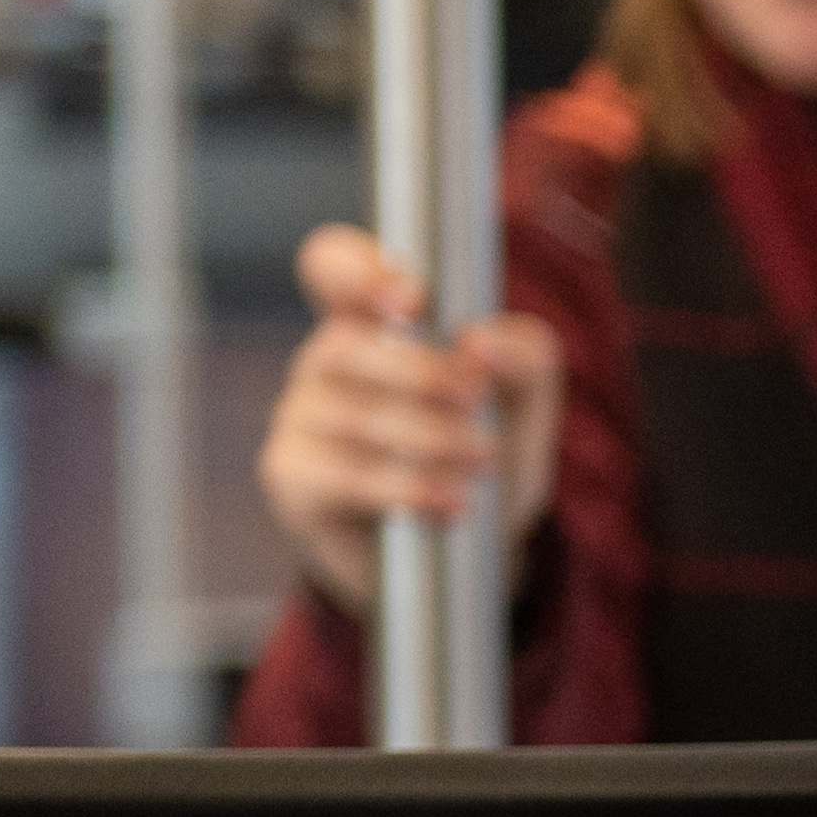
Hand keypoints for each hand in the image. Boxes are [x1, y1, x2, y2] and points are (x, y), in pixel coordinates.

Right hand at [256, 222, 562, 614]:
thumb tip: (480, 341)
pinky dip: (404, 489)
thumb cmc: (487, 455)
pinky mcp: (290, 476)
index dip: (358, 269)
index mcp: (375, 320)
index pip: (333, 265)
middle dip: (420, 372)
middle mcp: (327, 360)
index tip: (413, 299)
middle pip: (344, 342)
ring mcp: (300, 416)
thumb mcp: (526, 406)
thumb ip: (525, 359)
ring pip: (351, 413)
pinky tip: (448, 503)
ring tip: (481, 463)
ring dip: (428, 439)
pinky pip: (338, 473)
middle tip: (476, 398)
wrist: (470, 551)